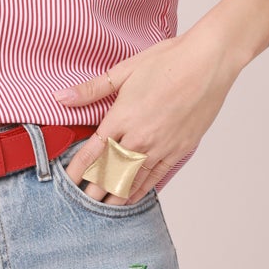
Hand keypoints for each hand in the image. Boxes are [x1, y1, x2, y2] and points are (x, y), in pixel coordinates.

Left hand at [50, 29, 240, 201]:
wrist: (209, 63)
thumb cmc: (169, 61)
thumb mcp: (125, 70)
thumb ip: (91, 89)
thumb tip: (60, 96)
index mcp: (122, 117)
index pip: (92, 151)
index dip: (77, 170)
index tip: (67, 182)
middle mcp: (139, 136)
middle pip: (111, 170)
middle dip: (95, 188)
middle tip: (83, 203)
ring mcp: (161, 145)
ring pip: (133, 178)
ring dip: (117, 194)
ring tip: (103, 208)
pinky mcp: (179, 149)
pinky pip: (156, 175)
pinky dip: (142, 189)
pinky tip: (132, 197)